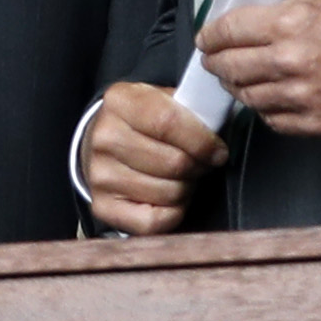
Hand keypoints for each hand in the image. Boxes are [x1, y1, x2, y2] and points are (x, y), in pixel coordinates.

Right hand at [84, 82, 228, 235]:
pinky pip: (156, 221)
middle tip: (200, 163)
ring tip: (181, 177)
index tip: (218, 151)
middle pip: (173, 162)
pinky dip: (173, 213)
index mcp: (119, 102)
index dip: (202, 140)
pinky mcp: (104, 207)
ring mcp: (101, 175)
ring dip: (186, 188)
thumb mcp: (159, 100)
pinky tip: (169, 198)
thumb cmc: (140, 123)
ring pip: (169, 193)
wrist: (102, 143)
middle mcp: (105, 138)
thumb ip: (187, 109)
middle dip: (198, 166)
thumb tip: (217, 124)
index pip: (168, 121)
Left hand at [197, 0, 320, 135]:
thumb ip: (269, 0)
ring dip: (237, 87)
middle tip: (214, 61)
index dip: (210, 36)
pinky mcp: (318, 124)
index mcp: (289, 23)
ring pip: (248, 96)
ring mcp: (304, 96)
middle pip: (230, 67)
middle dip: (215, 63)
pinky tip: (268, 98)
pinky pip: (273, 121)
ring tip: (238, 79)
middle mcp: (291, 61)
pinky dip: (265, 109)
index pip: (227, 31)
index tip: (206, 39)